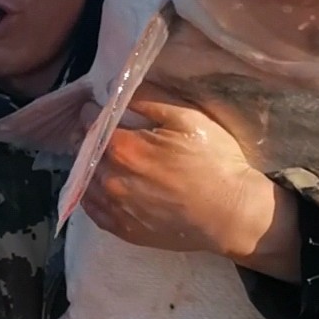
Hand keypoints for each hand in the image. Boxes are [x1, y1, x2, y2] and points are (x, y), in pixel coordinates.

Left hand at [80, 86, 300, 281]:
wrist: (233, 214)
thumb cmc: (215, 161)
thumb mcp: (187, 117)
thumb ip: (147, 99)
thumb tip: (114, 88)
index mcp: (125, 149)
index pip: (92, 125)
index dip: (92, 114)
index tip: (94, 108)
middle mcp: (113, 180)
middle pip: (86, 153)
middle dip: (86, 138)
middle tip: (92, 130)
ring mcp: (117, 209)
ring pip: (86, 181)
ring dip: (87, 165)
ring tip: (95, 156)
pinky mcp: (124, 231)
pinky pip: (94, 211)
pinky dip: (91, 195)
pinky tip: (98, 187)